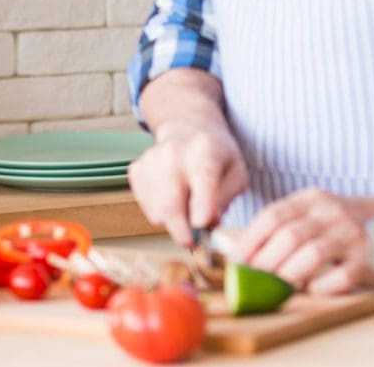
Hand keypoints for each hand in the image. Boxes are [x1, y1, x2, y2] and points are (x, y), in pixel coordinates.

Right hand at [127, 124, 247, 248]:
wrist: (186, 129)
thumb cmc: (216, 156)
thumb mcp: (237, 173)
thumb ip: (226, 198)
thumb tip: (208, 223)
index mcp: (205, 149)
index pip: (203, 176)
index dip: (202, 203)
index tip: (202, 224)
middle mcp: (174, 152)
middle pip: (171, 201)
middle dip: (181, 230)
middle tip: (192, 243)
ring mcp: (151, 160)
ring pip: (157, 210)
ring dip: (174, 221)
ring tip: (188, 208)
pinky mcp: (136, 170)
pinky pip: (146, 207)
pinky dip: (160, 212)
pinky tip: (172, 198)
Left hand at [232, 188, 373, 294]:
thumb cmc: (344, 222)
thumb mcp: (315, 211)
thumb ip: (286, 224)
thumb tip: (243, 251)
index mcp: (313, 199)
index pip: (273, 215)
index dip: (251, 239)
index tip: (236, 259)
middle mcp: (332, 212)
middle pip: (289, 236)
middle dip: (266, 261)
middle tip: (254, 279)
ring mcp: (353, 235)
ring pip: (312, 254)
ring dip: (289, 274)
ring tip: (278, 286)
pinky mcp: (370, 259)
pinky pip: (341, 276)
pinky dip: (321, 286)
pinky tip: (312, 289)